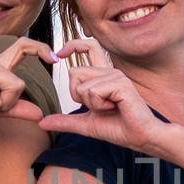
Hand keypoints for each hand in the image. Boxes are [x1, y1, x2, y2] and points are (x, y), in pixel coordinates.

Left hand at [41, 38, 167, 151]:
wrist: (141, 138)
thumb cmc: (120, 129)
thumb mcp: (85, 124)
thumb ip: (65, 121)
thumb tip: (42, 122)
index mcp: (103, 76)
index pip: (88, 47)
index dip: (72, 45)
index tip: (59, 53)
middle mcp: (110, 71)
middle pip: (74, 72)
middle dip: (79, 96)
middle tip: (99, 106)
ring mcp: (116, 75)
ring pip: (83, 85)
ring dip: (92, 104)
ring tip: (110, 109)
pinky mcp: (121, 83)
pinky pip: (93, 91)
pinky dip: (99, 105)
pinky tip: (115, 108)